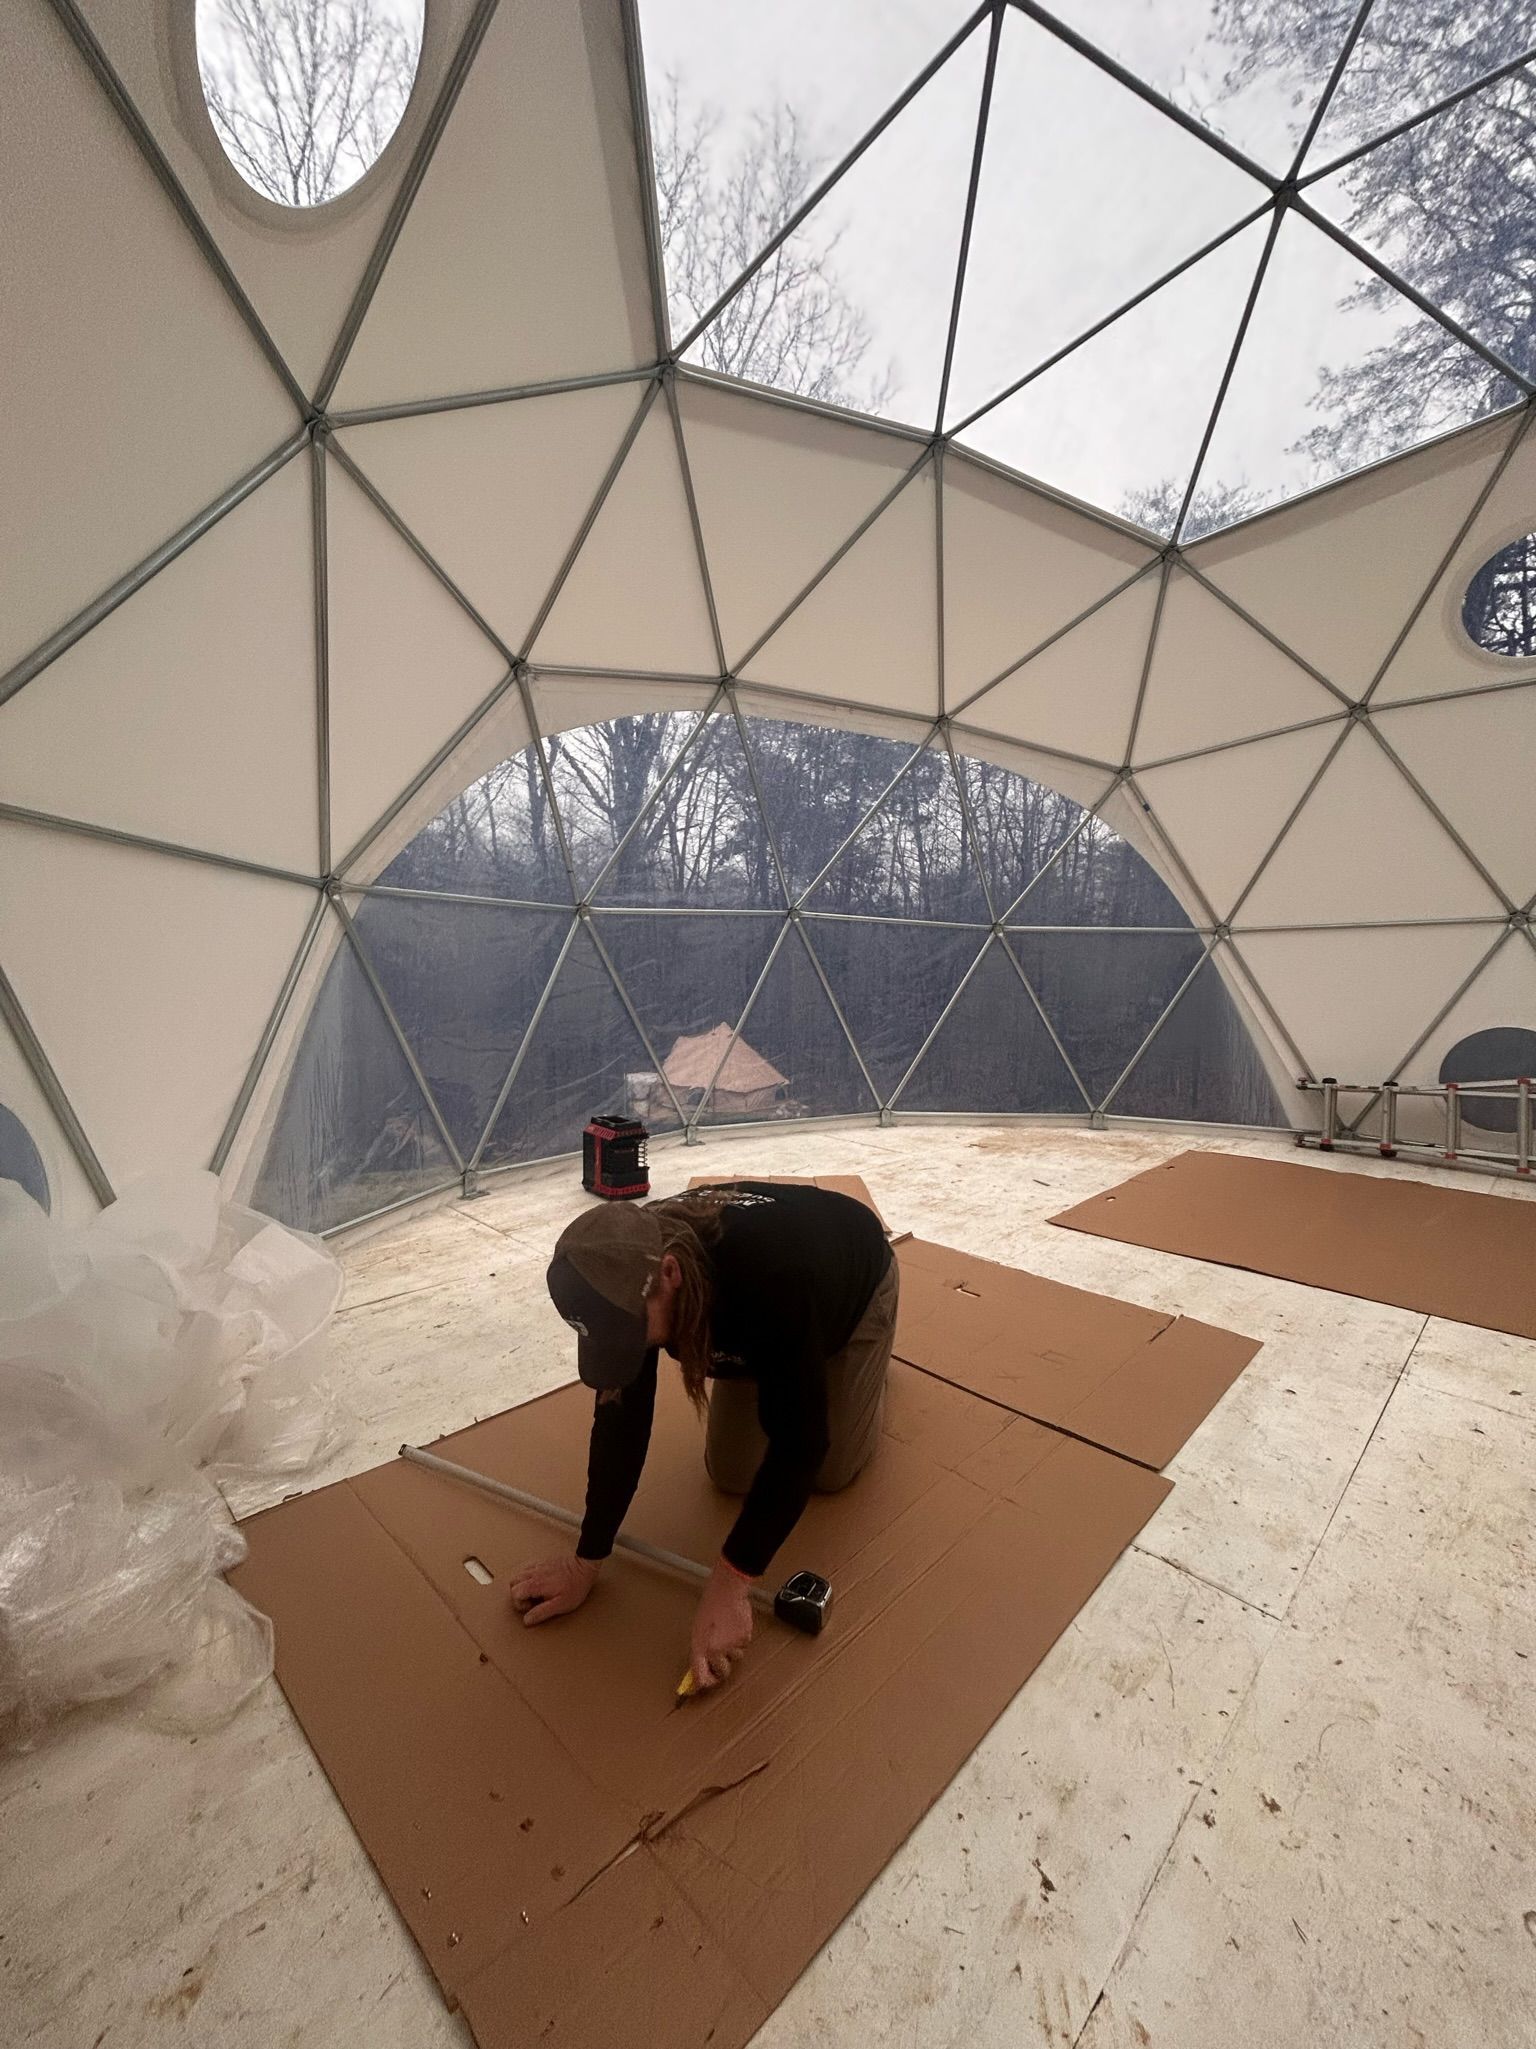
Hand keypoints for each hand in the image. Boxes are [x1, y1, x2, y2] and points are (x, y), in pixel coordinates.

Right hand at [510, 1553, 599, 1625]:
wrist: (585, 1567)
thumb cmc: (575, 1587)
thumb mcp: (560, 1605)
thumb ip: (542, 1613)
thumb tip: (526, 1620)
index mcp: (536, 1584)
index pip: (515, 1593)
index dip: (520, 1603)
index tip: (532, 1606)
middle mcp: (534, 1573)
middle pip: (513, 1583)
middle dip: (519, 1594)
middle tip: (532, 1600)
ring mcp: (538, 1565)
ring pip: (519, 1574)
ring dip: (522, 1585)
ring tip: (535, 1592)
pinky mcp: (543, 1561)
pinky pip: (527, 1567)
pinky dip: (528, 1576)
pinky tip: (539, 1582)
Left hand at [689, 1560, 754, 1689]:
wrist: (726, 1591)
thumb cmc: (709, 1607)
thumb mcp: (698, 1629)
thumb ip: (700, 1649)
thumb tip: (701, 1665)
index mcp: (700, 1648)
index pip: (701, 1677)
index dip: (705, 1684)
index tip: (706, 1683)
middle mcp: (715, 1650)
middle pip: (722, 1673)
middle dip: (722, 1669)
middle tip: (720, 1659)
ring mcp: (731, 1645)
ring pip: (736, 1657)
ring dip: (732, 1650)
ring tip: (727, 1632)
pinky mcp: (744, 1638)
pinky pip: (744, 1645)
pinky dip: (741, 1639)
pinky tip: (735, 1625)